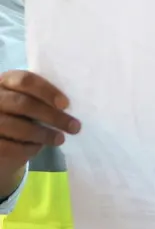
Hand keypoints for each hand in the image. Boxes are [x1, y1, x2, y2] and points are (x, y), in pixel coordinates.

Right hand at [0, 71, 79, 185]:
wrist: (0, 137)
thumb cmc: (21, 113)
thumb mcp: (29, 100)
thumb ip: (43, 98)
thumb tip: (70, 108)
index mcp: (6, 81)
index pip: (25, 80)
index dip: (47, 91)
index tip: (66, 104)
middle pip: (23, 104)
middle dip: (52, 116)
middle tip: (74, 126)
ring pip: (17, 126)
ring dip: (43, 134)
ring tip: (60, 138)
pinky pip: (8, 146)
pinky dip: (27, 148)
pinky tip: (38, 148)